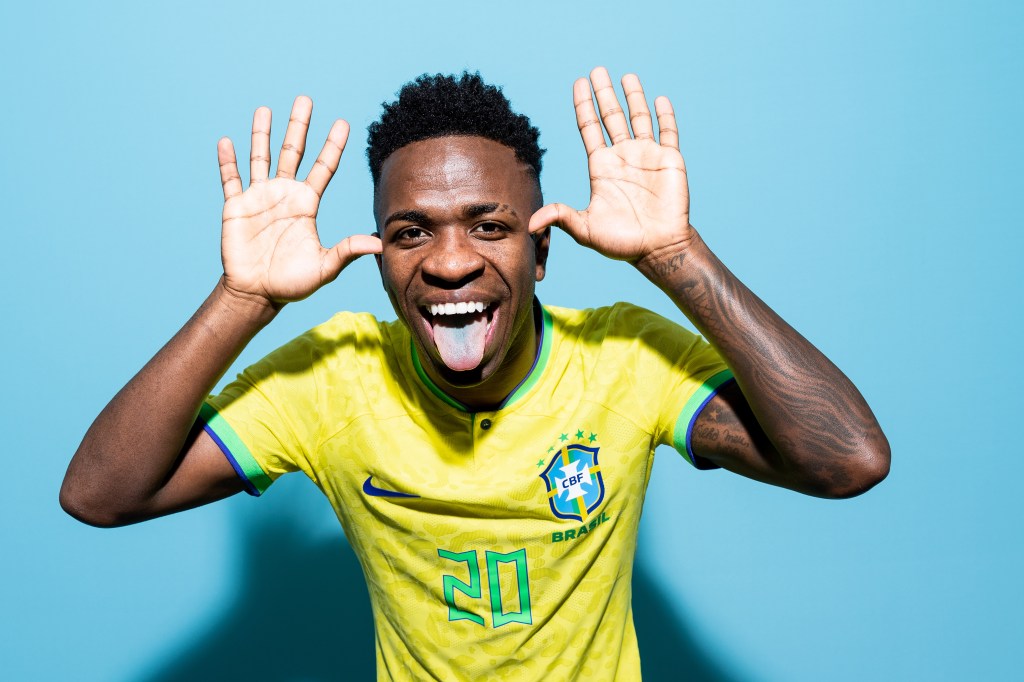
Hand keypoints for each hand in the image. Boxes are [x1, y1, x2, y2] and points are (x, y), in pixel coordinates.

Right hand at [217, 96, 380, 306]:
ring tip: (265, 109)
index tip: (343, 122)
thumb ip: (347, 251)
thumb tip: (379, 245)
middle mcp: (284, 195)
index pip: (323, 167)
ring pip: (261, 158)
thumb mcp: (324, 267)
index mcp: (306, 204)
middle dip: (299, 126)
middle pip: (293, 152)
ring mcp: (259, 198)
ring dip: (262, 134)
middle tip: (305, 99)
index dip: (332, 145)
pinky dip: (228, 161)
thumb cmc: (292, 283)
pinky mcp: (236, 207)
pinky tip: (227, 141)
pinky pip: (231, 179)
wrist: (257, 294)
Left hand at [529, 68, 692, 264]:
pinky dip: (664, 115)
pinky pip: (668, 132)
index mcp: (601, 167)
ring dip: (633, 96)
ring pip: (639, 118)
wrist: (658, 249)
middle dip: (603, 93)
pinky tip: (659, 99)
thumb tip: (529, 225)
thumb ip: (561, 218)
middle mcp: (622, 157)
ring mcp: (646, 156)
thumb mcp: (586, 230)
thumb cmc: (622, 243)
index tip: (579, 83)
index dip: (583, 105)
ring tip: (626, 76)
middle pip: (611, 117)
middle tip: (597, 70)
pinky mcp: (669, 161)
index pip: (589, 127)